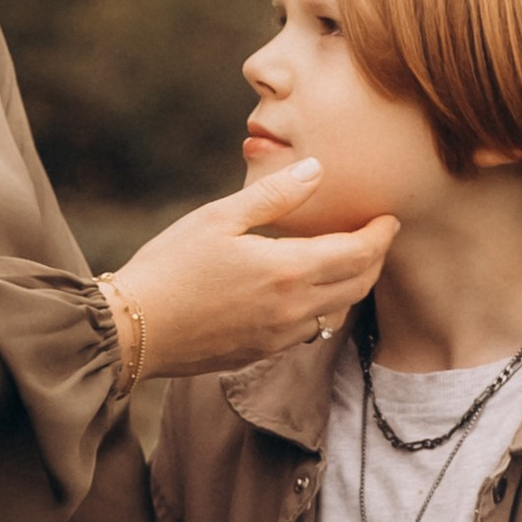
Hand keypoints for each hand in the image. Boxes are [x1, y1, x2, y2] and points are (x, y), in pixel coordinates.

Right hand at [113, 162, 396, 378]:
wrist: (132, 331)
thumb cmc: (169, 266)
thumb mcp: (218, 218)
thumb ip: (274, 196)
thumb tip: (316, 170)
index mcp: (287, 270)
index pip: (357, 253)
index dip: (380, 235)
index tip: (388, 219)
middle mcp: (293, 308)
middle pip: (358, 285)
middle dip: (375, 259)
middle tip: (377, 236)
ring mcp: (279, 336)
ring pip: (338, 311)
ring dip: (353, 285)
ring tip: (349, 260)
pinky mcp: (261, 351)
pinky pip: (311, 329)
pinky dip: (325, 307)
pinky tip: (310, 290)